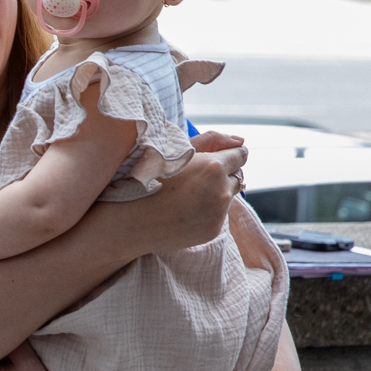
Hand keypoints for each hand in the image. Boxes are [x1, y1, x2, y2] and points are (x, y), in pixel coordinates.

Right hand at [135, 134, 247, 253]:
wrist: (129, 221)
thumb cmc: (146, 180)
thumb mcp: (174, 150)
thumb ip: (212, 140)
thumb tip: (240, 141)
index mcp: (213, 167)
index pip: (241, 154)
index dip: (228, 154)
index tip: (214, 158)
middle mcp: (221, 191)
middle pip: (236, 176)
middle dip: (221, 175)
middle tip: (194, 178)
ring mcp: (219, 213)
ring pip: (227, 197)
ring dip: (214, 193)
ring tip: (186, 196)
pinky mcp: (213, 230)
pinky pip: (218, 215)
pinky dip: (206, 211)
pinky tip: (184, 211)